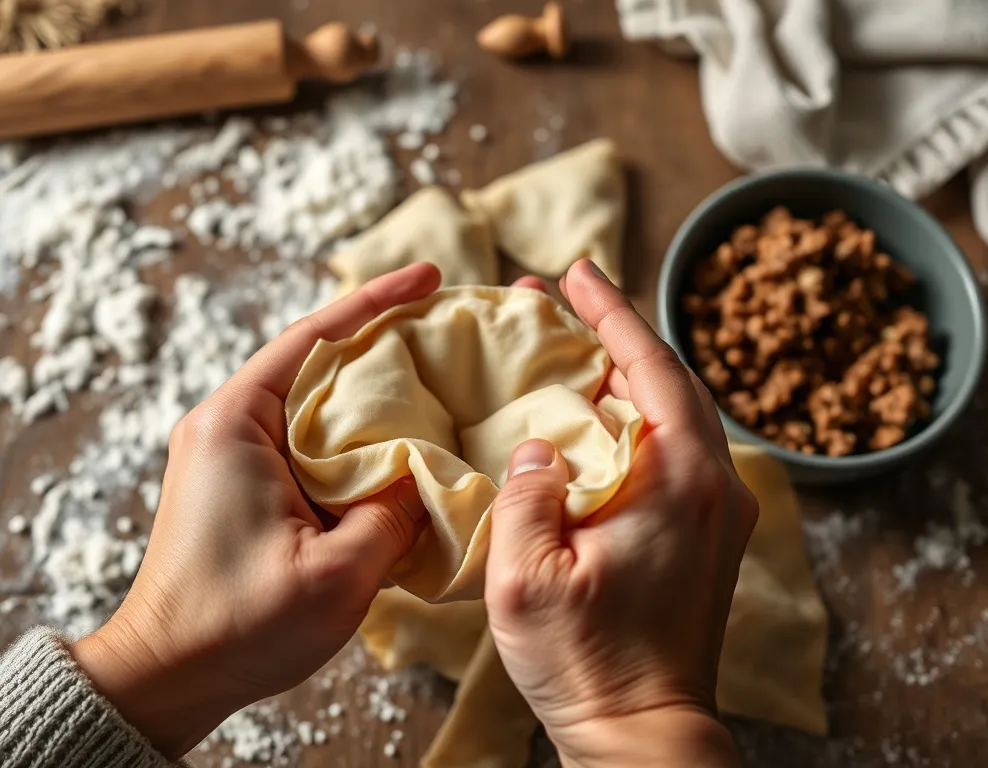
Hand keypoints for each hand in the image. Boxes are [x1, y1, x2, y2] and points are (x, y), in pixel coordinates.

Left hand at [71, 263, 441, 757]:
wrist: (168, 675)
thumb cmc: (236, 627)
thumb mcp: (336, 574)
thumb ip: (395, 514)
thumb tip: (429, 475)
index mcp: (236, 424)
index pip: (314, 338)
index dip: (376, 302)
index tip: (430, 277)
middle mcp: (228, 423)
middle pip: (319, 359)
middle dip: (386, 338)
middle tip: (453, 327)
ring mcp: (235, 452)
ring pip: (319, 399)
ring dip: (376, 386)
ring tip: (441, 376)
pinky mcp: (248, 481)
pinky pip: (313, 436)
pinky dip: (360, 428)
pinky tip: (403, 437)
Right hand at [484, 259, 757, 767]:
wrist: (645, 734)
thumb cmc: (588, 664)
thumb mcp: (527, 581)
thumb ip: (526, 495)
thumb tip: (538, 445)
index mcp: (678, 481)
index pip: (650, 366)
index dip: (611, 311)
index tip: (576, 271)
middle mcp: (713, 485)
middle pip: (666, 381)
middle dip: (610, 335)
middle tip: (555, 303)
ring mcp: (717, 511)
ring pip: (672, 414)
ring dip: (621, 377)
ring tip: (566, 354)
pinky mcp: (708, 534)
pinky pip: (673, 450)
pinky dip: (634, 419)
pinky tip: (592, 422)